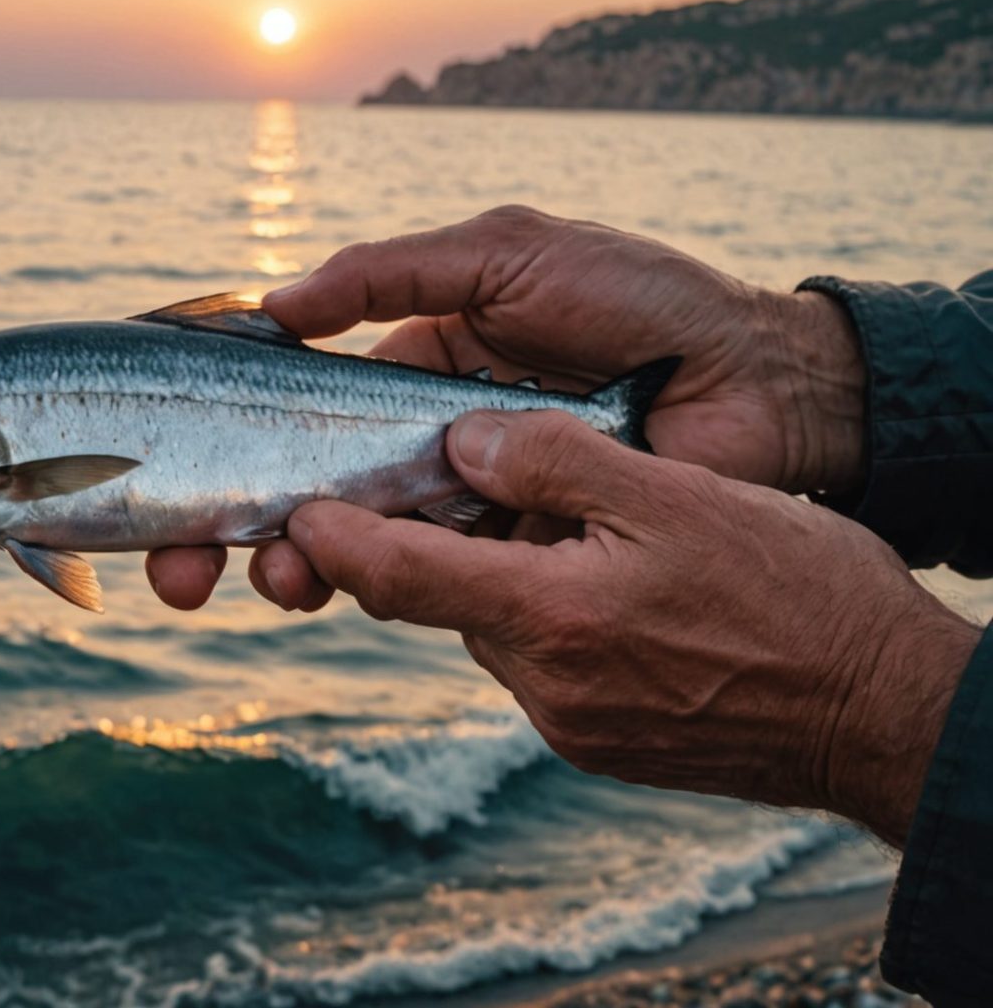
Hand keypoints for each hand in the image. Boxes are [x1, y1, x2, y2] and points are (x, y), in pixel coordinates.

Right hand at [148, 205, 867, 610]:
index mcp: (406, 366)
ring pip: (347, 545)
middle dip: (221, 532)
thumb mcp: (503, 255)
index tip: (166, 470)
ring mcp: (460, 503)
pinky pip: (427, 581)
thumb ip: (390, 276)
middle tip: (177, 571)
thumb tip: (275, 307)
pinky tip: (335, 585)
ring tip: (264, 577)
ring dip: (283, 565)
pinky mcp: (509, 558)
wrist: (756, 383)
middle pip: (294, 491)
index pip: (288, 408)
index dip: (223, 441)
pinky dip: (371, 587)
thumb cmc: (635, 300)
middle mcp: (418, 440)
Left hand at [282, 408, 979, 844]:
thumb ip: (557, 460)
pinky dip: (544, 614)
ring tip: (546, 519)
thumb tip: (461, 438)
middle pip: (440, 600)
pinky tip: (598, 579)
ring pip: (494, 627)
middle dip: (425, 544)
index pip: (396, 574)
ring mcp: (573, 723)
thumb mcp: (678, 497)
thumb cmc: (799, 596)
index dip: (332, 538)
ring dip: (496, 576)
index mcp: (546, 617)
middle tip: (427, 484)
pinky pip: (544, 662)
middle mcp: (542, 684)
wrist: (888, 714)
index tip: (292, 511)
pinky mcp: (606, 742)